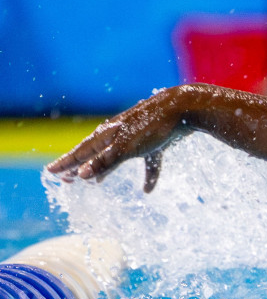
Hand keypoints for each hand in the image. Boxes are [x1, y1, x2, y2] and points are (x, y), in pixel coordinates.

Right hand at [46, 86, 196, 191]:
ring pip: (116, 156)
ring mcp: (138, 136)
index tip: (52, 171)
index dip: (67, 162)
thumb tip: (81, 175)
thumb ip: (105, 161)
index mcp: (108, 133)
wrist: (184, 108)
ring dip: (105, 170)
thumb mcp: (126, 147)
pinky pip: (149, 162)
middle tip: (64, 177)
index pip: (82, 151)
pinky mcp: (157, 142)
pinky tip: (148, 190)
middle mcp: (119, 133)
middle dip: (79, 165)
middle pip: (95, 152)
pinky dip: (148, 175)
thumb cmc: (153, 126)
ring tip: (95, 182)